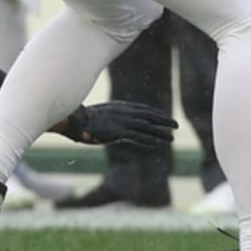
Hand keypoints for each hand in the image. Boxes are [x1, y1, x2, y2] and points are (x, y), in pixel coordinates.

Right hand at [58, 101, 177, 147]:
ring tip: (172, 138)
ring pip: (146, 127)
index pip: (141, 109)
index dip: (154, 113)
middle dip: (162, 120)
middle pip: (147, 116)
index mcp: (118, 107)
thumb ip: (108, 118)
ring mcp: (121, 122)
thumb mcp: (98, 114)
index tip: (163, 117)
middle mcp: (122, 113)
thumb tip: (111, 126)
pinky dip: (148, 139)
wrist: (74, 119)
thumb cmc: (82, 117)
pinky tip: (157, 143)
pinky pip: (137, 136)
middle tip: (175, 125)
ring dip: (160, 132)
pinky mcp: (118, 131)